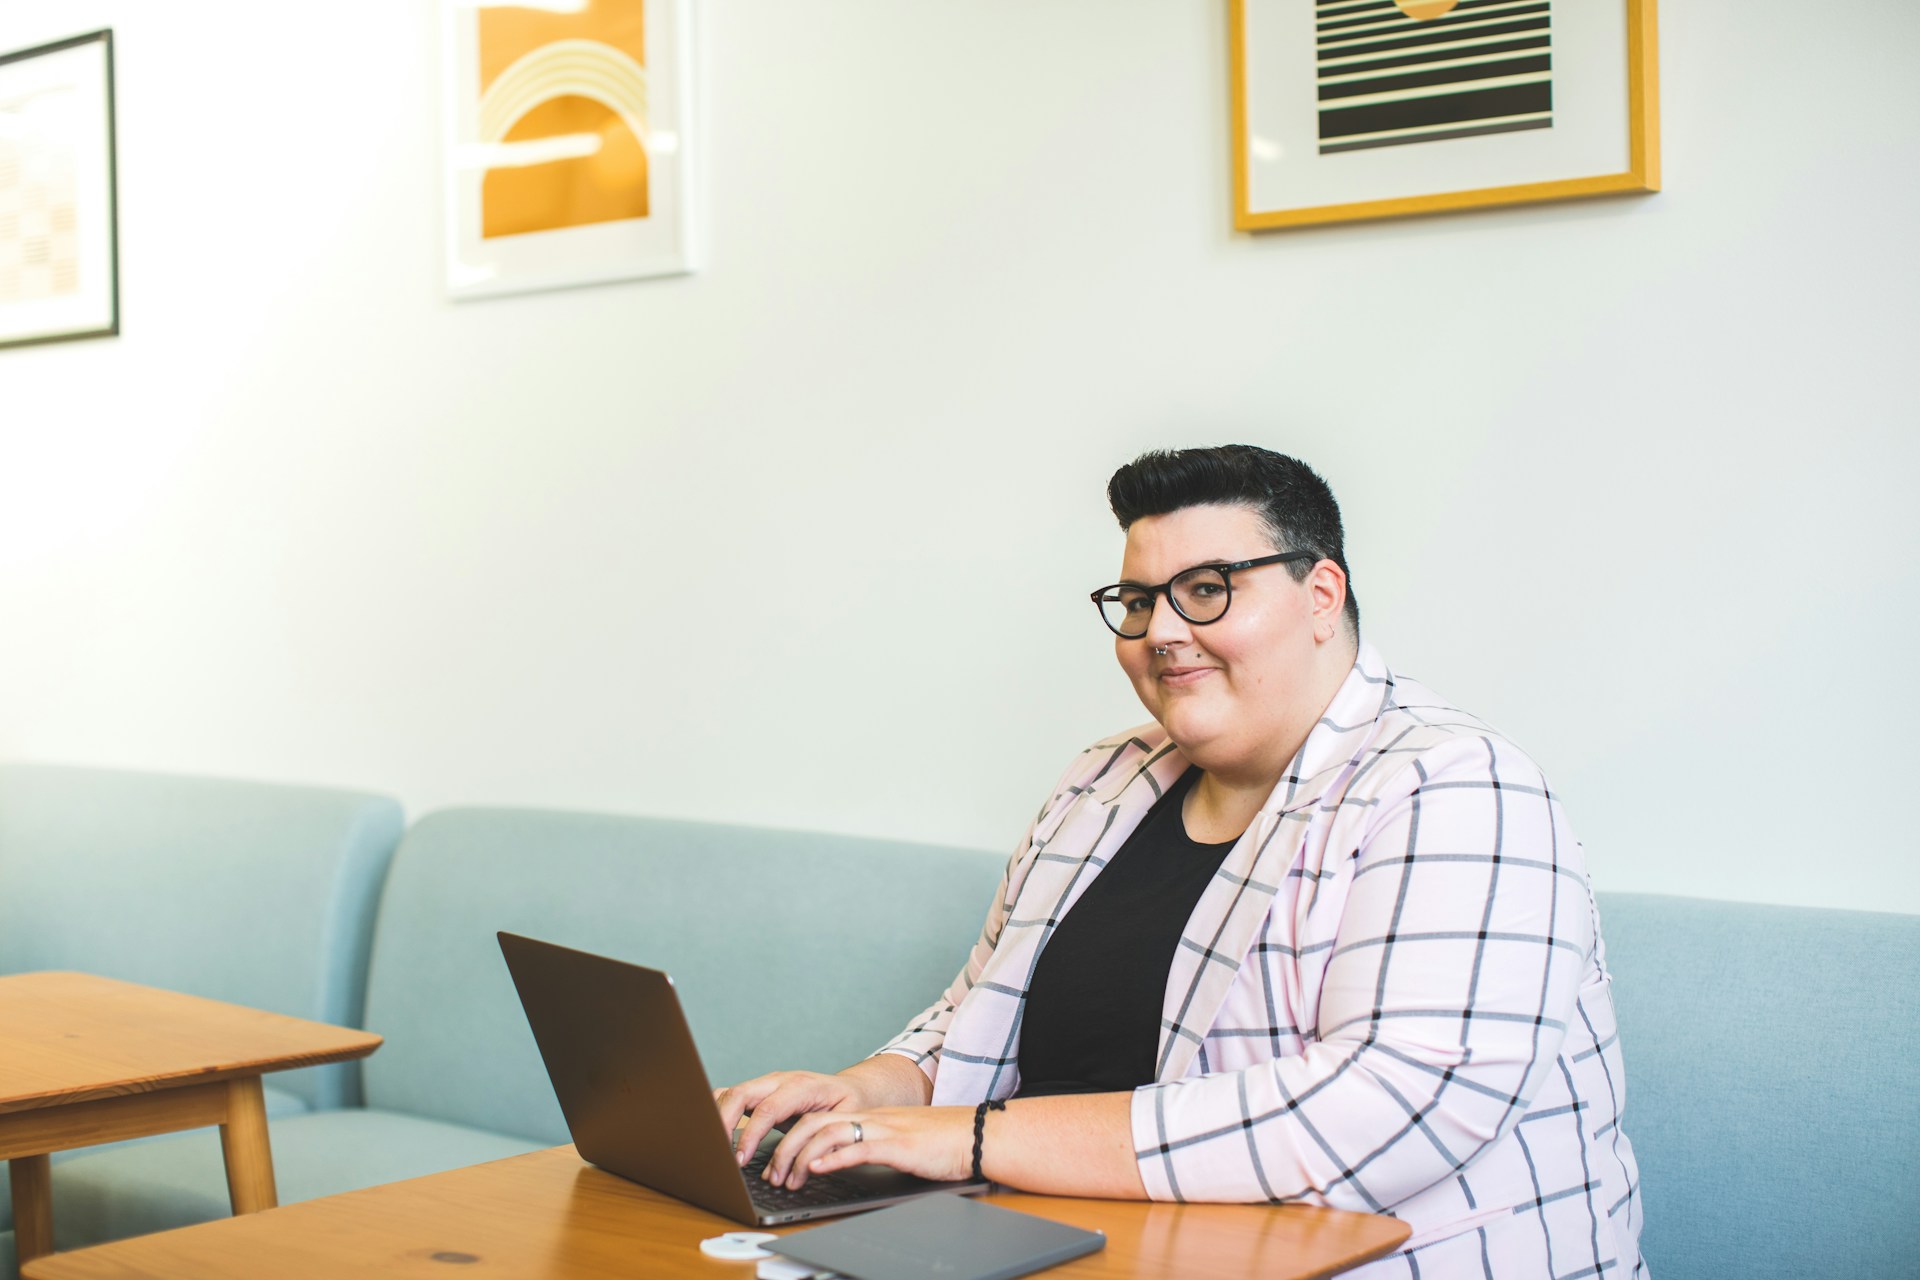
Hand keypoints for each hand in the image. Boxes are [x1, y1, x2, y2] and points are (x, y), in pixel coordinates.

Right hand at [712, 1070, 871, 1167]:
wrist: (852, 1087)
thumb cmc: (848, 1106)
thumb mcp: (844, 1121)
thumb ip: (822, 1140)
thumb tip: (800, 1166)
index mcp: (802, 1087)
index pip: (767, 1109)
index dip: (750, 1135)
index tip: (740, 1160)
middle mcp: (780, 1080)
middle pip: (741, 1094)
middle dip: (724, 1123)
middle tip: (720, 1154)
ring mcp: (767, 1082)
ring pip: (732, 1092)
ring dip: (718, 1117)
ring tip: (714, 1146)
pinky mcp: (760, 1090)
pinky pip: (733, 1094)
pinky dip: (719, 1110)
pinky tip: (716, 1131)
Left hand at [762, 1105, 975, 1190]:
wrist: (978, 1135)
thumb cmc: (943, 1143)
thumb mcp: (899, 1143)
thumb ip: (872, 1147)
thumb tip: (844, 1162)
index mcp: (871, 1118)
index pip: (819, 1119)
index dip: (791, 1138)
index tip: (776, 1161)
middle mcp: (872, 1119)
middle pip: (814, 1123)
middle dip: (786, 1148)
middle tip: (772, 1174)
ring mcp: (884, 1129)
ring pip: (829, 1133)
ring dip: (801, 1156)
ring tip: (788, 1178)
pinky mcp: (898, 1144)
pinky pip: (859, 1147)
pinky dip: (834, 1157)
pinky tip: (818, 1168)